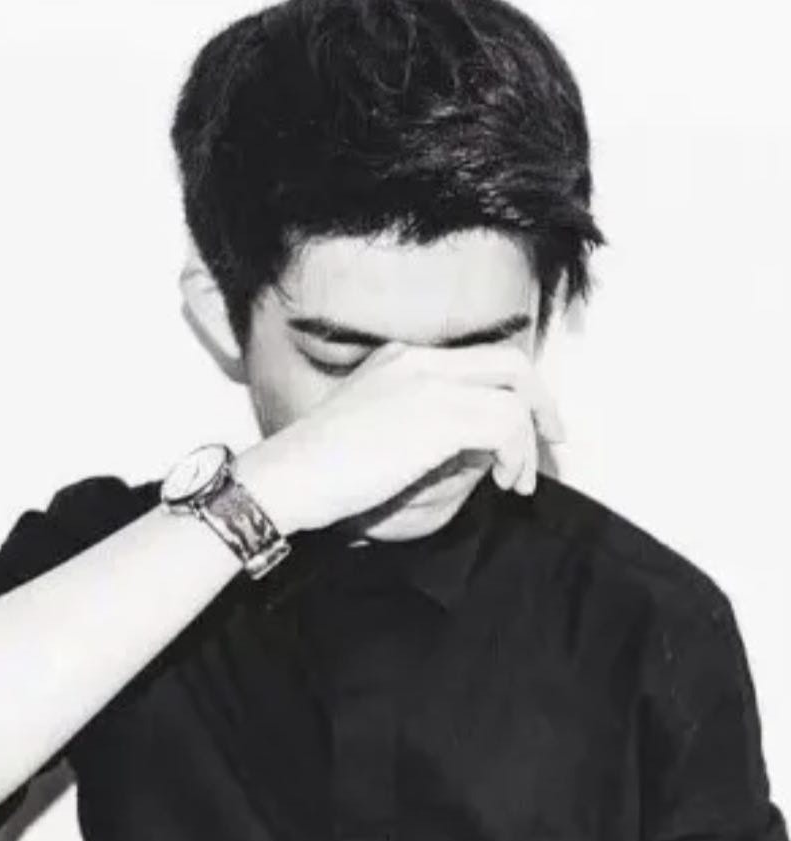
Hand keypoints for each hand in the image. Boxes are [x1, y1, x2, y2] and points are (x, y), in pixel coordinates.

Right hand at [234, 340, 564, 533]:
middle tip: (551, 442)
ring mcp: (428, 383)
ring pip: (516, 395)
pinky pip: (506, 424)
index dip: (515, 391)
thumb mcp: (378, 434)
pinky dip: (516, 454)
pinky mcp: (437, 415)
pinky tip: (503, 481)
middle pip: (511, 361)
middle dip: (541, 404)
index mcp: (401, 360)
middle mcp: (419, 360)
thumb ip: (425, 428)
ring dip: (528, 442)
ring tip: (517, 481)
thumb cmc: (324, 469)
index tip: (525, 429)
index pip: (479, 359)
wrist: (289, 476)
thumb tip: (480, 446)